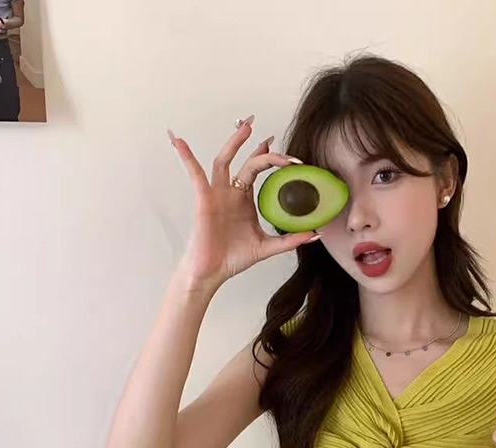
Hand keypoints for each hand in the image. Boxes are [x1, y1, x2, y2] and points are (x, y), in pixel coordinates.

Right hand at [168, 120, 319, 287]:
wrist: (213, 272)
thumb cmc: (233, 258)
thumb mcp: (268, 247)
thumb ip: (290, 240)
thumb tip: (315, 234)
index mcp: (245, 200)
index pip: (258, 170)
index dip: (272, 159)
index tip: (291, 158)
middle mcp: (231, 193)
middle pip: (245, 162)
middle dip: (260, 149)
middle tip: (272, 138)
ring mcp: (217, 195)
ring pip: (223, 161)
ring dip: (233, 143)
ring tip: (245, 127)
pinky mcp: (204, 200)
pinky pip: (195, 175)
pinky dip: (187, 157)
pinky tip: (180, 142)